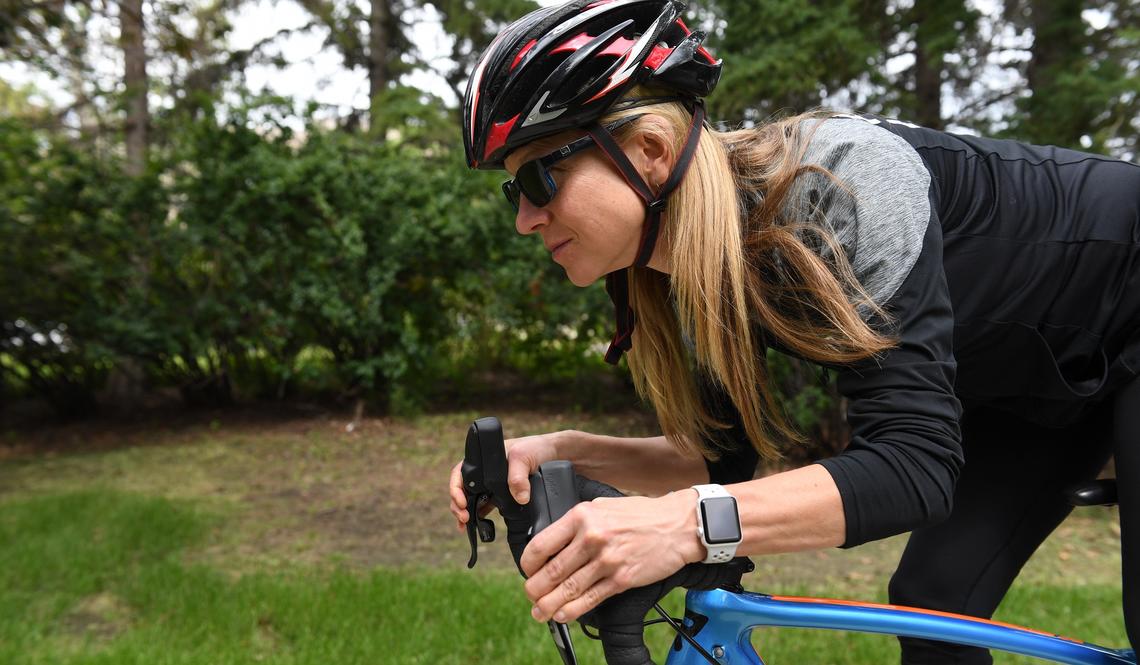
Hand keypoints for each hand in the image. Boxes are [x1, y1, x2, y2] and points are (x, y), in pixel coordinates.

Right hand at [448, 430, 565, 530]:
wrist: (555, 454)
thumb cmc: (536, 448)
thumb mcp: (524, 457)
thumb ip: (518, 476)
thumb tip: (519, 499)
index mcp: (483, 459)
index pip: (459, 473)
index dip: (455, 489)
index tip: (462, 503)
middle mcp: (484, 472)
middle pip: (462, 489)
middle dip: (458, 506)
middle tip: (464, 519)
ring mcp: (491, 484)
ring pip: (471, 500)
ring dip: (466, 514)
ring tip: (466, 527)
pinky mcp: (501, 495)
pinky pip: (484, 507)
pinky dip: (478, 518)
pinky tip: (477, 528)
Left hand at [519, 489, 703, 623]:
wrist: (677, 525)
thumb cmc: (641, 515)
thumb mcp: (602, 506)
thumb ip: (578, 522)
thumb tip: (554, 543)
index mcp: (582, 516)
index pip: (541, 545)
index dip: (528, 564)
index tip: (529, 571)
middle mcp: (591, 538)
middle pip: (551, 572)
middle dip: (534, 590)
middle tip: (531, 596)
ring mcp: (606, 561)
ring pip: (567, 590)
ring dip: (548, 606)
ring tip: (540, 612)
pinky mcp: (621, 579)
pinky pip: (590, 599)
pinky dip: (572, 611)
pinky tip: (563, 615)